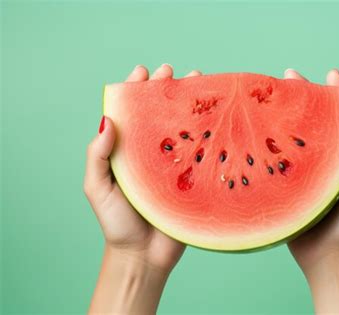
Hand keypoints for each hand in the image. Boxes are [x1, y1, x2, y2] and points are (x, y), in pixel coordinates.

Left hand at [84, 64, 200, 272]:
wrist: (144, 256)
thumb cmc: (117, 223)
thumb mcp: (99, 188)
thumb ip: (98, 156)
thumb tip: (106, 120)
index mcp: (127, 152)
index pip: (131, 114)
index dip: (136, 90)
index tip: (142, 72)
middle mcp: (151, 153)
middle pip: (158, 114)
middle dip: (165, 90)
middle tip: (172, 72)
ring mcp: (173, 165)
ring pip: (182, 128)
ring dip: (189, 105)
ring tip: (198, 82)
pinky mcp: (192, 178)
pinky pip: (200, 152)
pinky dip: (207, 133)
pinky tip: (214, 117)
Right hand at [286, 68, 338, 272]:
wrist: (328, 255)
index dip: (337, 93)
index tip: (330, 74)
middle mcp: (323, 157)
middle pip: (312, 118)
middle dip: (302, 95)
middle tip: (288, 75)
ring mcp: (302, 168)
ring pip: (291, 134)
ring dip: (281, 113)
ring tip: (269, 93)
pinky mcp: (285, 181)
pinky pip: (275, 156)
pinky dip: (266, 140)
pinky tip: (255, 128)